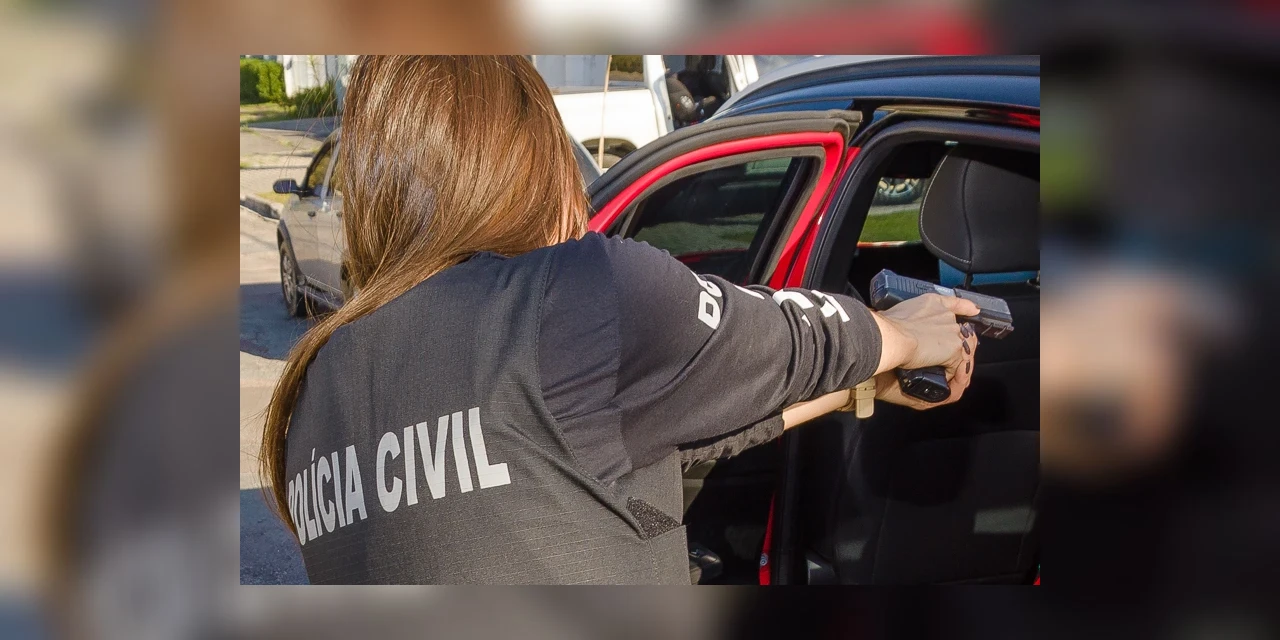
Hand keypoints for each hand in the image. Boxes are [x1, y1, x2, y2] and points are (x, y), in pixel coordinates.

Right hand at [870, 293, 979, 408]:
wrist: (891, 338)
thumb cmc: (885, 327)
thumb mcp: (894, 314)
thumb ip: (903, 318)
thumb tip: (892, 324)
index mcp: (932, 303)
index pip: (954, 303)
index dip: (964, 307)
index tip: (972, 310)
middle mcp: (946, 315)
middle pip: (958, 330)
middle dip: (952, 343)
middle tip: (939, 356)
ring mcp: (953, 332)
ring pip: (960, 349)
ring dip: (952, 360)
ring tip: (940, 369)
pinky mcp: (954, 349)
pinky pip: (957, 365)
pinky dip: (950, 373)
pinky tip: (941, 376)